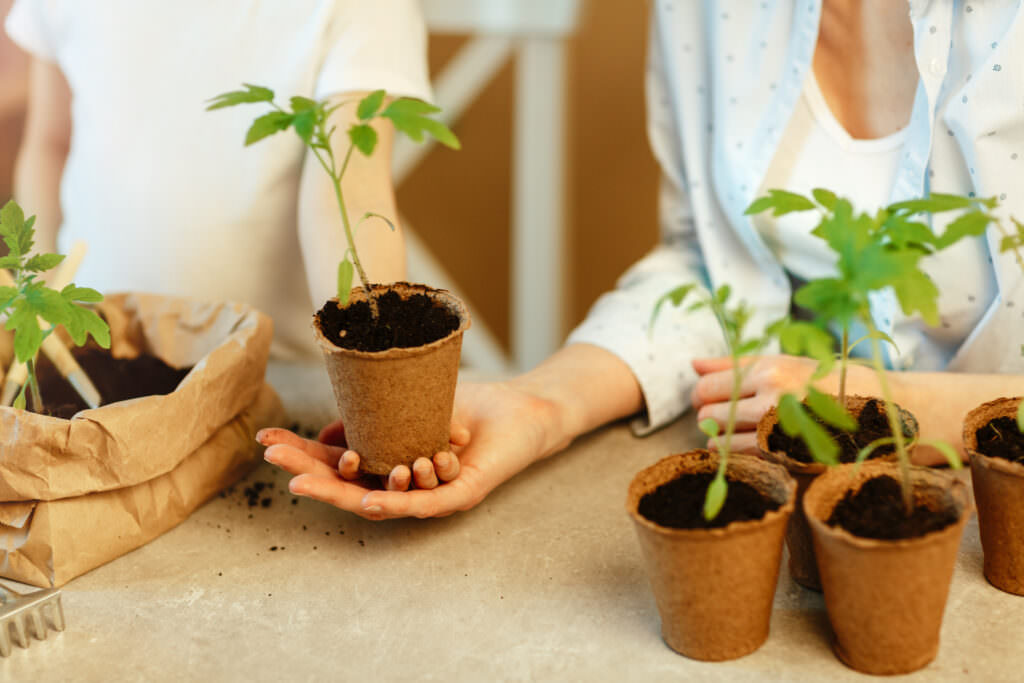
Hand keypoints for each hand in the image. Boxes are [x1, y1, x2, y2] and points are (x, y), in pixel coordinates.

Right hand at [258, 379, 563, 519]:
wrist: (519, 408)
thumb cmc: (467, 410)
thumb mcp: (409, 407)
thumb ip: (370, 421)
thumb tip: (327, 432)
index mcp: (390, 464)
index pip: (338, 464)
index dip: (302, 455)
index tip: (266, 441)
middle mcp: (407, 486)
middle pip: (350, 487)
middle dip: (308, 475)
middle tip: (272, 462)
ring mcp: (432, 494)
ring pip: (380, 500)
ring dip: (342, 491)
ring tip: (307, 479)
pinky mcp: (461, 495)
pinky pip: (424, 505)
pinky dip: (395, 504)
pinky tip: (368, 502)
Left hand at [691, 354, 823, 453]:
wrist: (865, 407)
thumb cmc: (814, 380)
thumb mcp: (777, 363)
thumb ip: (732, 364)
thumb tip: (693, 364)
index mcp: (768, 372)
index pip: (707, 388)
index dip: (700, 396)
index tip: (707, 398)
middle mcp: (771, 400)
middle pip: (709, 415)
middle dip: (711, 416)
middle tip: (726, 413)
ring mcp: (777, 431)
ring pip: (719, 439)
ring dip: (720, 436)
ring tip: (738, 427)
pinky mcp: (783, 455)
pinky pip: (738, 456)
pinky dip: (733, 451)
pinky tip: (746, 441)